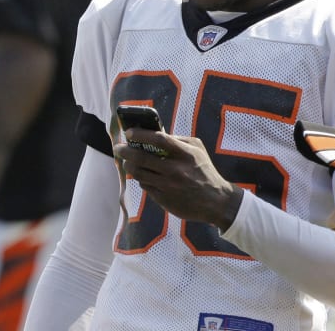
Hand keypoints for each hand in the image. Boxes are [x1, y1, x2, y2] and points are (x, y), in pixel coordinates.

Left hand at [113, 128, 242, 230]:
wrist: (216, 202)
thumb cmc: (204, 171)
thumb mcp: (197, 150)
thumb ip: (178, 140)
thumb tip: (154, 133)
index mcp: (186, 155)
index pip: (159, 140)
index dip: (141, 134)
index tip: (129, 133)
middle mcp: (176, 170)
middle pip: (141, 158)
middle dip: (125, 151)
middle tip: (118, 148)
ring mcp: (169, 186)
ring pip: (139, 173)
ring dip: (129, 165)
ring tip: (127, 162)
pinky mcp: (164, 199)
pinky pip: (145, 186)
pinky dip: (141, 178)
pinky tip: (143, 175)